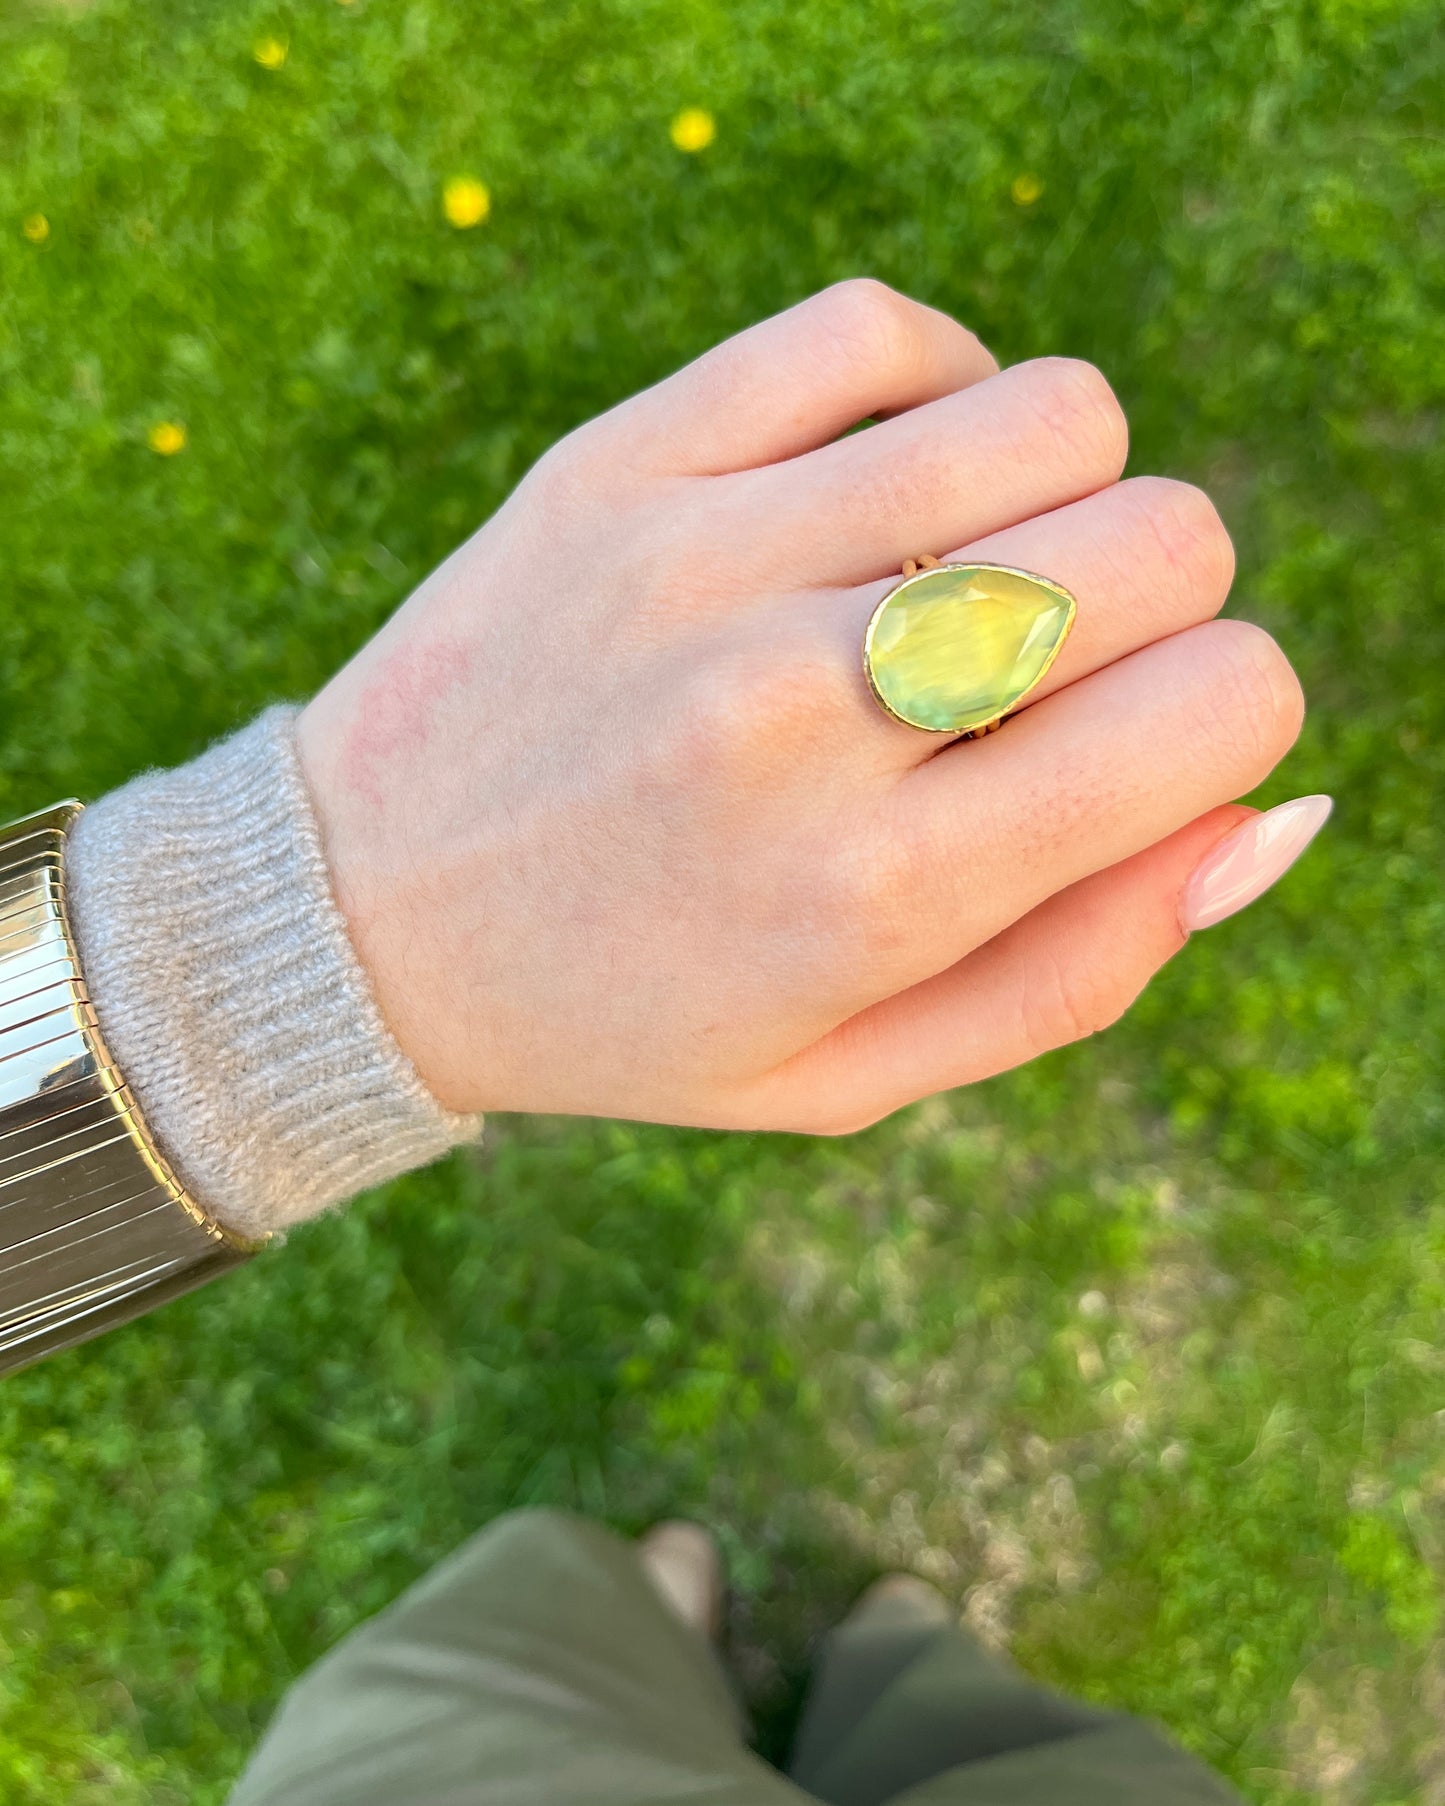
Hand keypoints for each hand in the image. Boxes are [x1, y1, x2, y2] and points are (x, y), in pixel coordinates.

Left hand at [296, 280, 1309, 1132]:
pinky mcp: (622, 460)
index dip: (1226, 718)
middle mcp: (801, 710)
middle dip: (1161, 609)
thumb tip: (1269, 808)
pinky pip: (876, 332)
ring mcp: (705, 560)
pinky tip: (885, 487)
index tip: (1134, 746)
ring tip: (963, 580)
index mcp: (878, 889)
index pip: (1220, 705)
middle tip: (1043, 675)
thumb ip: (1086, 968)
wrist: (362, 923)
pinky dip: (935, 388)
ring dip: (1061, 497)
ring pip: (1051, 416)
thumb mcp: (858, 1074)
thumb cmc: (637, 1011)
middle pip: (1164, 537)